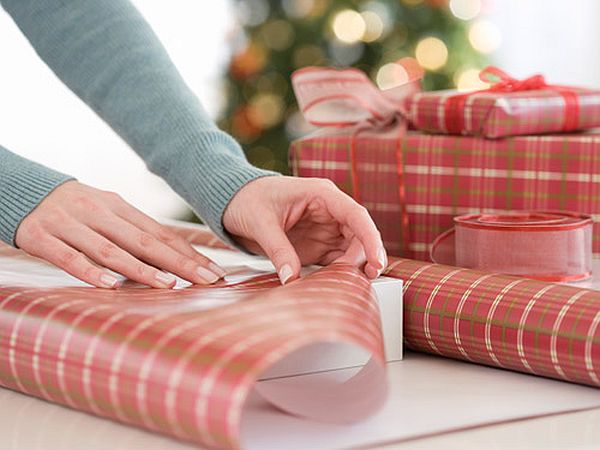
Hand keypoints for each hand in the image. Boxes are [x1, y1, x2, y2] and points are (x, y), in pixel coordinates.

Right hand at [15, 181, 224, 287]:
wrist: (21, 188)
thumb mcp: (106, 213)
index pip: (160, 233)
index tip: (212, 270)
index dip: (187, 253)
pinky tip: (109, 286)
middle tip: (206, 280)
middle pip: (144, 241)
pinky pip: (68, 257)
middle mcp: (99, 214)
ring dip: (141, 269)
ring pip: (111, 250)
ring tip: (168, 284)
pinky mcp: (42, 237)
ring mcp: (70, 224)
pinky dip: (89, 272)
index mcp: (118, 208)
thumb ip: (133, 231)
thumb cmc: (74, 208)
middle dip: (178, 262)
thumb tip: (173, 254)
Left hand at [223, 176, 386, 283]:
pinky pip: (334, 261)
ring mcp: (324, 229)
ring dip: (352, 268)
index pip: (355, 215)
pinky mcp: (316, 245)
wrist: (232, 201)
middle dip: (364, 258)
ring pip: (351, 250)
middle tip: (360, 280)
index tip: (376, 261)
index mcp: (321, 195)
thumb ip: (279, 250)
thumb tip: (291, 279)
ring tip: (348, 286)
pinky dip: (337, 274)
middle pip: (359, 235)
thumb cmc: (247, 199)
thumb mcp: (261, 223)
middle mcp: (329, 211)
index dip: (370, 238)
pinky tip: (334, 286)